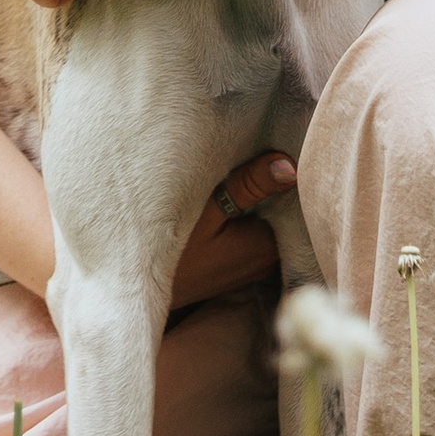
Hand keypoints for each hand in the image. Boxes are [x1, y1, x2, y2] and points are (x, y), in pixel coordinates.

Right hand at [168, 151, 298, 311]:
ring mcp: (253, 266)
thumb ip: (248, 186)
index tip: (275, 147)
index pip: (292, 201)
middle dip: (271, 185)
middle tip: (258, 150)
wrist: (142, 288)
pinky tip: (232, 198)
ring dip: (257, 200)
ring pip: (266, 221)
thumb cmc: (173, 252)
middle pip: (281, 211)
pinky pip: (254, 233)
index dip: (285, 173)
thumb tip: (289, 164)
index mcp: (267, 245)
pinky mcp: (239, 267)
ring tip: (242, 169)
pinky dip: (246, 215)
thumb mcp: (207, 211)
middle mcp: (267, 260)